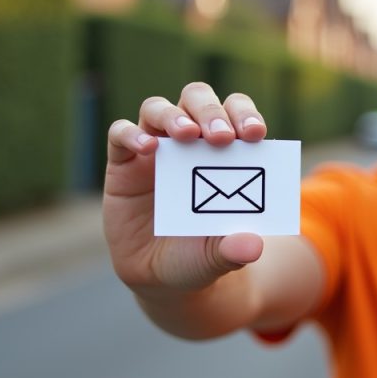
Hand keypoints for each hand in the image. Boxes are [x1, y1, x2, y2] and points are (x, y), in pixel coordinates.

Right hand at [103, 82, 267, 298]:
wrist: (162, 278)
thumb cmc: (200, 253)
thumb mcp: (219, 255)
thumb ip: (234, 248)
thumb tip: (252, 246)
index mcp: (224, 151)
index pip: (236, 114)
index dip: (245, 115)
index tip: (256, 134)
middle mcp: (188, 141)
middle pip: (197, 99)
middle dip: (212, 111)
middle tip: (223, 136)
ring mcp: (154, 149)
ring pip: (157, 108)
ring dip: (174, 116)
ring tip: (187, 135)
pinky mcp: (122, 163)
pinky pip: (120, 134)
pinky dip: (131, 134)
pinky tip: (148, 148)